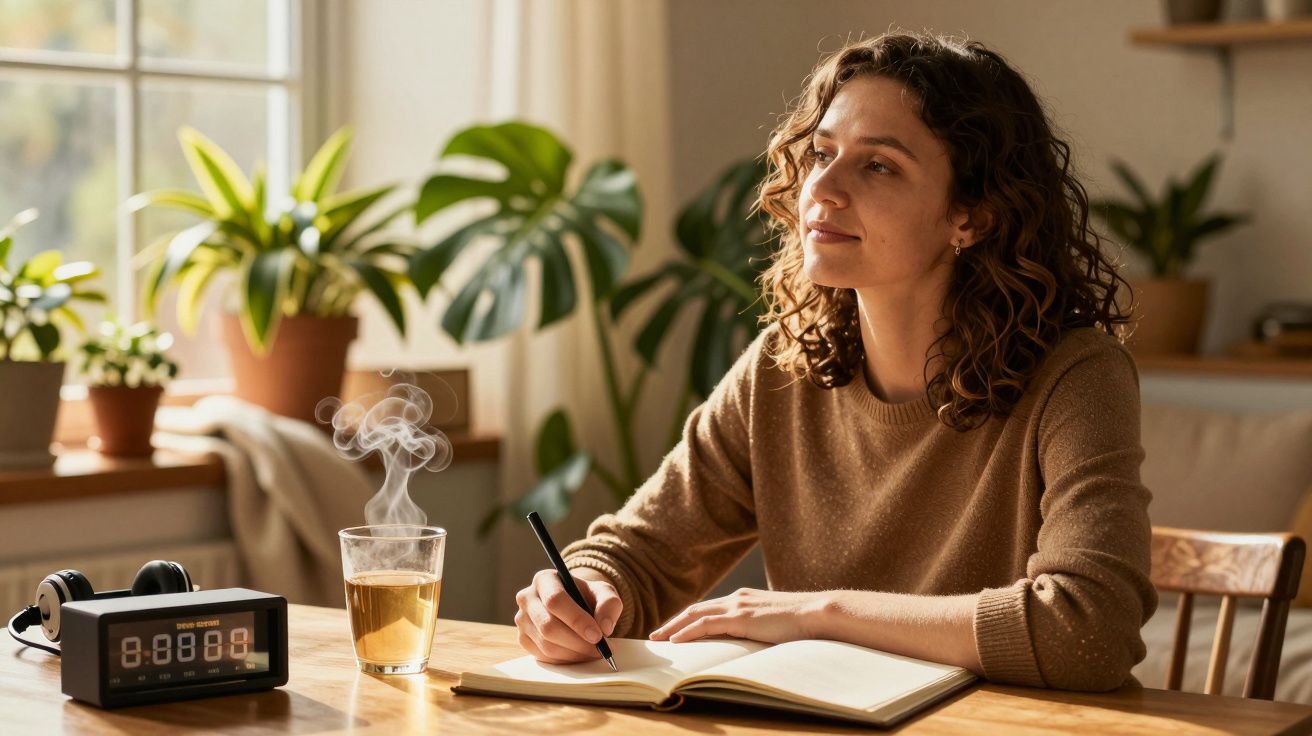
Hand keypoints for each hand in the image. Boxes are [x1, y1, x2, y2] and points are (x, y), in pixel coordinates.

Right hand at [514, 568, 622, 664]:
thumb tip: (605, 627)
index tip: (597, 636)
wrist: (575, 605)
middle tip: (600, 650)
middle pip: (548, 626)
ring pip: (546, 645)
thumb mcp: (603, 592)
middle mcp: (527, 598)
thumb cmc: (587, 596)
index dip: (577, 620)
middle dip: (577, 642)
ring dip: (574, 653)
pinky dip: (565, 660)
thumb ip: (609, 604)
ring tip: (594, 652)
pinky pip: (543, 656)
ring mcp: (522, 620)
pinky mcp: (523, 639)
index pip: (555, 600)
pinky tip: (580, 654)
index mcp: (545, 579)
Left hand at [649, 588, 829, 643]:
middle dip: (674, 622)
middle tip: (656, 635)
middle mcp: (737, 598)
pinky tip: (675, 641)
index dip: (688, 619)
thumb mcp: (774, 624)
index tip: (673, 630)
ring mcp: (738, 606)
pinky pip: (705, 625)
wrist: (817, 613)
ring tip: (657, 639)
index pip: (708, 608)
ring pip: (695, 615)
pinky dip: (687, 632)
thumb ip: (759, 628)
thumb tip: (750, 643)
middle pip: (696, 609)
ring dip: (673, 628)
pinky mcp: (740, 617)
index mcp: (744, 599)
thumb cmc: (802, 623)